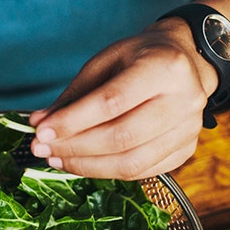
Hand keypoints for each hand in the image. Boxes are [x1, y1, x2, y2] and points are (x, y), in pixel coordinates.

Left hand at [28, 18, 214, 179]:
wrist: (189, 61)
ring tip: (58, 160)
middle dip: (75, 148)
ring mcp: (188, 129)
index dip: (73, 121)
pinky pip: (142, 172)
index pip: (112, 102)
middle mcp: (183, 100)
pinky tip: (83, 164)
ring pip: (132, 162)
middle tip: (43, 150)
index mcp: (164, 67)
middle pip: (122, 137)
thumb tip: (40, 123)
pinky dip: (108, 172)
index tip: (42, 131)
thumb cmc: (142, 57)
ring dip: (88, 166)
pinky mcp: (186, 150)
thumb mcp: (106, 61)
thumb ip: (76, 94)